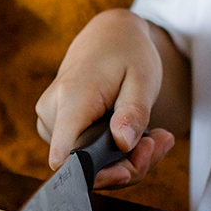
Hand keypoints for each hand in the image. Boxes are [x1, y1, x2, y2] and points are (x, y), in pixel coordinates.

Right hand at [35, 9, 177, 188]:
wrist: (107, 36)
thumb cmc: (127, 54)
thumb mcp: (142, 79)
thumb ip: (133, 113)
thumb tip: (123, 144)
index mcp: (71, 98)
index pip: (66, 157)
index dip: (97, 174)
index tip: (130, 168)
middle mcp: (51, 113)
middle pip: (83, 166)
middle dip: (127, 166)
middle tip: (160, 143)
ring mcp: (50, 122)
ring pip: (86, 164)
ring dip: (125, 161)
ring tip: (156, 137)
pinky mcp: (56, 128)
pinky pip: (85, 154)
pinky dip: (114, 154)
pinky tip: (138, 137)